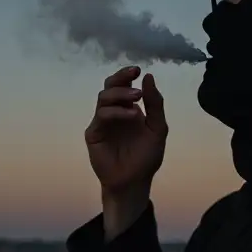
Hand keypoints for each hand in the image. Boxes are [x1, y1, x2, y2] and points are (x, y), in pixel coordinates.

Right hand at [85, 66, 167, 196]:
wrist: (134, 182)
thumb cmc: (146, 157)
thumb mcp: (158, 128)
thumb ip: (155, 104)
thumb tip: (148, 77)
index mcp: (128, 109)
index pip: (122, 85)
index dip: (126, 75)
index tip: (138, 69)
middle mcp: (113, 112)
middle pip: (109, 86)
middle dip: (120, 78)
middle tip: (133, 75)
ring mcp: (102, 122)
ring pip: (103, 98)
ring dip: (120, 94)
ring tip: (137, 98)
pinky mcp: (94, 133)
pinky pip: (101, 116)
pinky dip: (116, 111)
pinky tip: (132, 115)